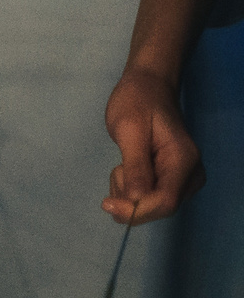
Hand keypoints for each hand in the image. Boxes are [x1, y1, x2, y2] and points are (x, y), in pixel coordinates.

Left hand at [104, 66, 204, 224]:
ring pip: (154, 205)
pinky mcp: (174, 180)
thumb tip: (136, 200)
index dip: (137, 210)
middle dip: (131, 199)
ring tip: (122, 163)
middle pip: (161, 207)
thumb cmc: (136, 102)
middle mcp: (191, 175)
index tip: (107, 205)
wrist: (148, 87)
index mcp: (183, 161)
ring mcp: (184, 179)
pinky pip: (151, 197)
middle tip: (115, 169)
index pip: (165, 201)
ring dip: (129, 192)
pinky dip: (132, 188)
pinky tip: (128, 167)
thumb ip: (135, 166)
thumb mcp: (129, 130)